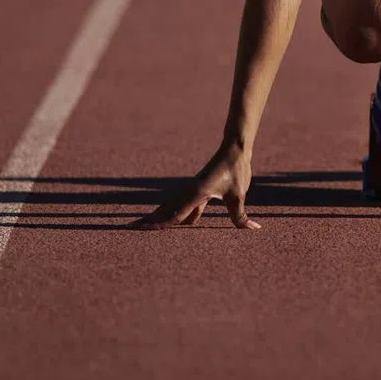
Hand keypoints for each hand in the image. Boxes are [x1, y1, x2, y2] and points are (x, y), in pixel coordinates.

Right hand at [130, 144, 259, 229]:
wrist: (235, 149)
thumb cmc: (236, 169)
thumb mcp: (238, 195)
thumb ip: (240, 215)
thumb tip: (252, 229)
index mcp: (196, 193)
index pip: (174, 214)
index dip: (158, 224)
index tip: (141, 229)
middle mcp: (190, 192)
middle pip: (165, 210)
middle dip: (148, 220)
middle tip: (129, 228)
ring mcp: (194, 191)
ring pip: (173, 208)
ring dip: (161, 217)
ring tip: (147, 226)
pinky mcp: (201, 190)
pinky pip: (188, 206)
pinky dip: (182, 214)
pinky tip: (186, 224)